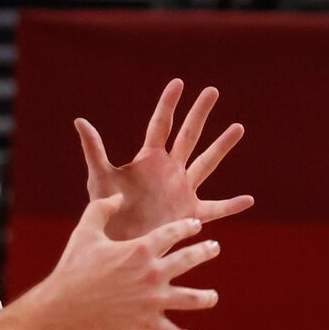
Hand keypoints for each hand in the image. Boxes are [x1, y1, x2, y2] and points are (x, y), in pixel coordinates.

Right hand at [47, 195, 218, 329]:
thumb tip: (118, 196)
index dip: (188, 227)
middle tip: (213, 249)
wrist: (62, 308)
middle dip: (205, 252)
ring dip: (205, 298)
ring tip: (212, 296)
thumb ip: (102, 208)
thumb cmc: (72, 269)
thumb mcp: (84, 232)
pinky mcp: (144, 323)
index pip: (174, 232)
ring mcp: (151, 300)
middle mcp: (152, 272)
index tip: (196, 226)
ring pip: (190, 299)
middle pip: (189, 259)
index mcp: (140, 249)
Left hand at [75, 79, 252, 244]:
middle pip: (188, 136)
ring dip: (221, 147)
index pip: (161, 126)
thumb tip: (79, 120)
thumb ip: (94, 150)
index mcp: (149, 159)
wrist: (117, 246)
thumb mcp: (100, 179)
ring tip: (238, 127)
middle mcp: (169, 170)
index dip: (168, 105)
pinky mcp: (189, 214)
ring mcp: (182, 190)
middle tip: (212, 91)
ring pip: (206, 163)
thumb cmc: (106, 214)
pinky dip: (231, 206)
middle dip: (199, 114)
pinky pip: (214, 209)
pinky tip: (248, 200)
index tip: (178, 83)